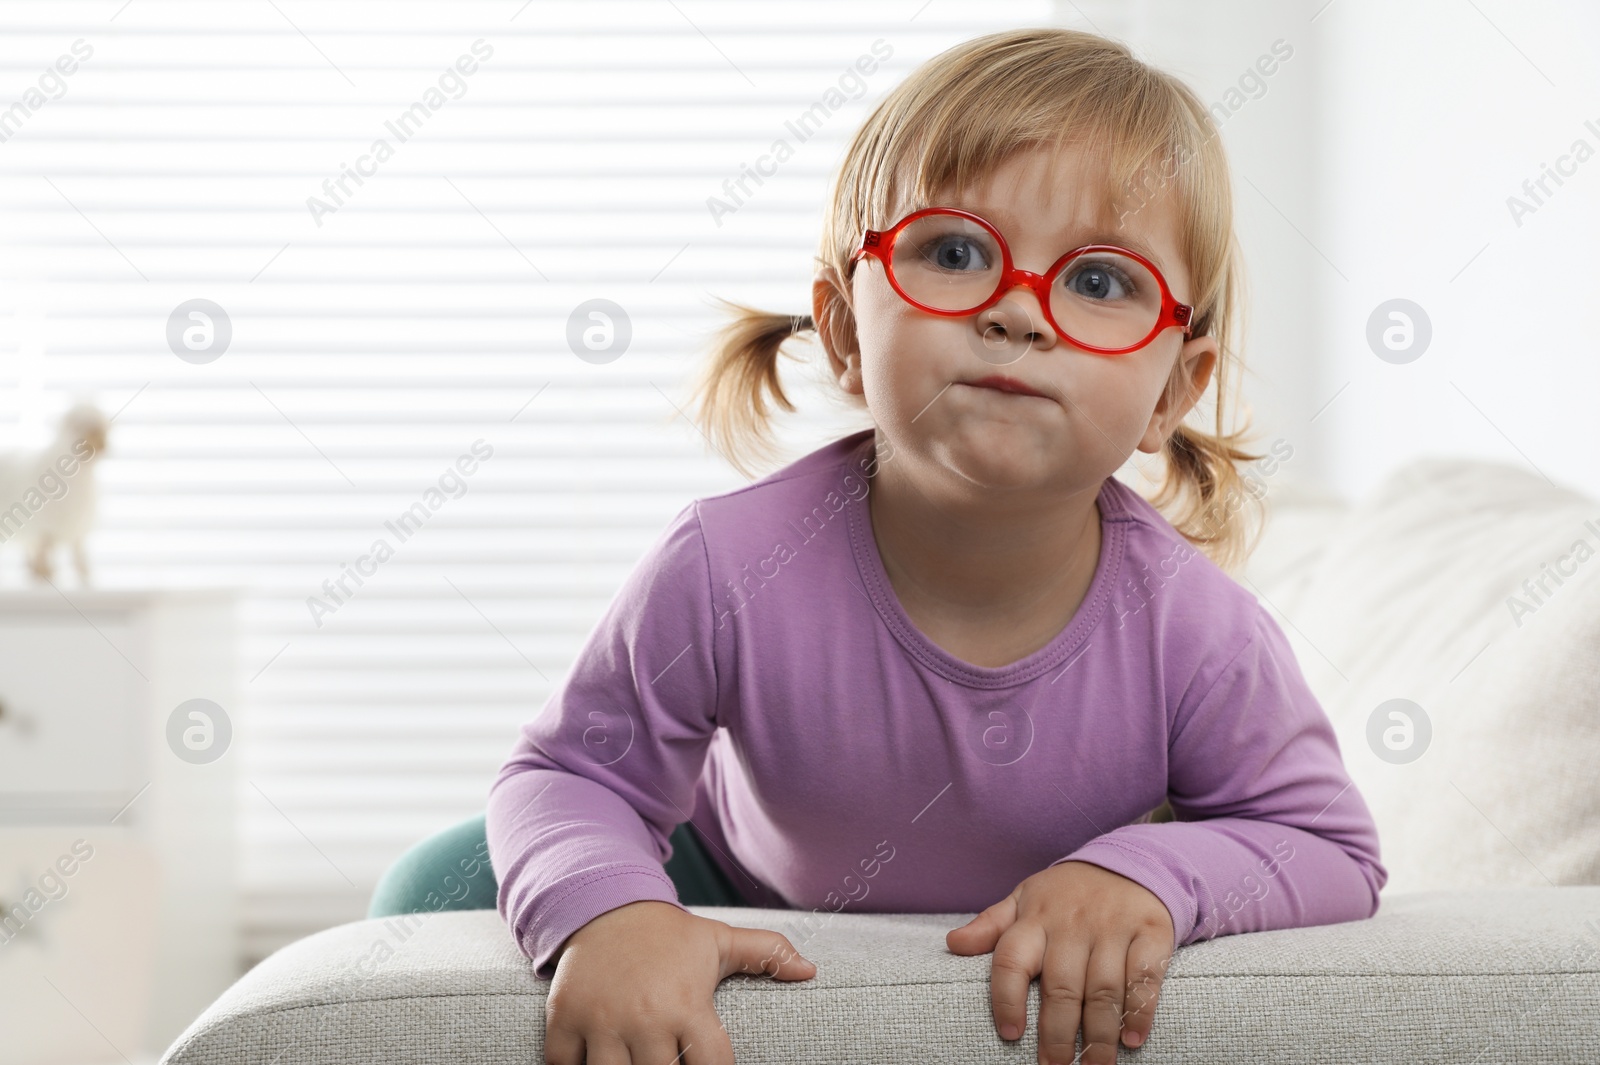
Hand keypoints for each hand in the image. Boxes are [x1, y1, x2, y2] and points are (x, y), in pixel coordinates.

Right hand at [544, 899, 815, 1064]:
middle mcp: (645, 1016)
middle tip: (668, 1063)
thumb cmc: (667, 936)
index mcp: (688, 1004)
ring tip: (636, 1064)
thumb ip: (766, 954)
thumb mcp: (718, 942)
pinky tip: (593, 1061)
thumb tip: (810, 971)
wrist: (603, 906)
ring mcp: (601, 1020)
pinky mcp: (565, 1019)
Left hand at [946, 861, 1174, 1064]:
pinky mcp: (1150, 931)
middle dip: (1057, 1033)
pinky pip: (1145, 976)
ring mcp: (1113, 927)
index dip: (1006, 999)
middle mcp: (1072, 923)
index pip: (1011, 959)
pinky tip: (1131, 1039)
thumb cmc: (1066, 894)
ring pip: (1104, 988)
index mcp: (1035, 918)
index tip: (1010, 1035)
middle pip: (1061, 986)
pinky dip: (1140, 1010)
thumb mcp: (1024, 899)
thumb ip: (990, 925)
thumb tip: (953, 944)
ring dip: (1099, 1033)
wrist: (1128, 863)